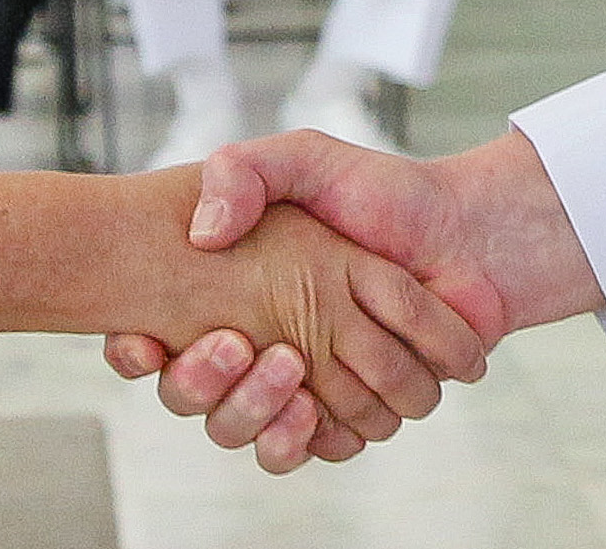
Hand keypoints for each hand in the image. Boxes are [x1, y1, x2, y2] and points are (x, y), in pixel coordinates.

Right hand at [103, 130, 596, 458]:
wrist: (473, 239)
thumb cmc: (385, 193)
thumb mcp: (306, 157)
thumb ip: (244, 172)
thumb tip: (203, 233)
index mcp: (228, 289)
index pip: (150, 335)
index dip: (132, 350)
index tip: (142, 343)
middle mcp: (252, 343)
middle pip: (190, 397)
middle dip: (201, 382)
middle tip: (234, 345)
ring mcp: (298, 384)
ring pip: (241, 431)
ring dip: (253, 412)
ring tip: (287, 371)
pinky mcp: (346, 413)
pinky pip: (308, 448)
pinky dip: (309, 437)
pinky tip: (314, 409)